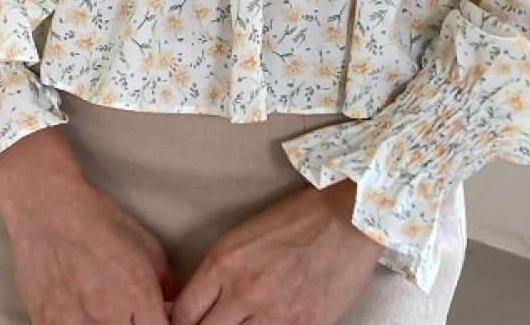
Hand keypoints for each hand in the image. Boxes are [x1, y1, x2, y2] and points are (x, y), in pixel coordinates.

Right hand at [0, 127, 179, 324]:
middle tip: (129, 311)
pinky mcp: (45, 323)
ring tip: (102, 309)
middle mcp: (109, 314)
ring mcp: (75, 322)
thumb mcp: (143, 240)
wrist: (46, 205)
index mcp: (138, 293)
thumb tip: (173, 301)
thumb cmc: (96, 216)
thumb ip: (163, 278)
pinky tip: (79, 312)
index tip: (155, 318)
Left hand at [170, 180, 382, 324]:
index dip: (182, 323)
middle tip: (215, 324)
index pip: (183, 313)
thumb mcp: (246, 237)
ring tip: (247, 321)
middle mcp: (243, 290)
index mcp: (224, 261)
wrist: (347, 216)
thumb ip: (222, 272)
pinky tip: (274, 321)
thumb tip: (205, 303)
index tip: (189, 323)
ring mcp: (273, 313)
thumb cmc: (298, 218)